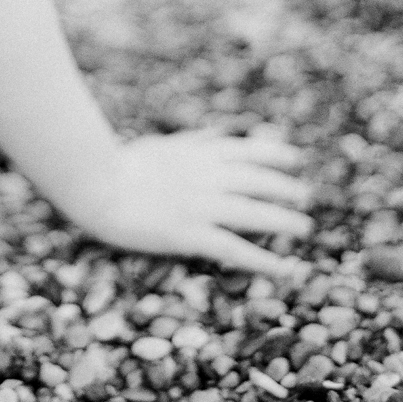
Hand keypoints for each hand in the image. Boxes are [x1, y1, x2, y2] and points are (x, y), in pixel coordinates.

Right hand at [79, 128, 311, 274]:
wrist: (95, 182)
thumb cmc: (119, 163)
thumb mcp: (161, 144)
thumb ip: (192, 140)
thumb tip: (219, 132)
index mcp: (196, 153)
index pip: (245, 150)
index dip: (274, 153)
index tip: (296, 157)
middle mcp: (205, 176)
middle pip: (256, 180)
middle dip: (285, 188)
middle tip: (307, 196)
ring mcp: (199, 205)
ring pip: (253, 213)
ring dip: (283, 220)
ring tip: (305, 228)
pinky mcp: (189, 233)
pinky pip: (234, 248)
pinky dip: (262, 260)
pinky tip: (284, 269)